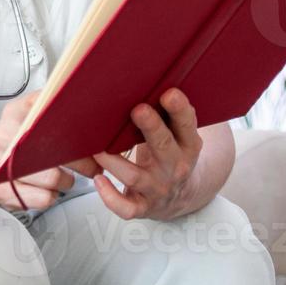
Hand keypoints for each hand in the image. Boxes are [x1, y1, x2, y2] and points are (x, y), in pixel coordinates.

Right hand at [0, 90, 84, 210]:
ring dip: (68, 181)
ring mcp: (1, 169)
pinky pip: (43, 199)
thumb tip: (74, 89)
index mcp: (12, 117)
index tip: (92, 140)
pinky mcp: (4, 194)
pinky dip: (53, 195)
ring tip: (69, 176)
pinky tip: (51, 188)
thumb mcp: (26, 109)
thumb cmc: (15, 137)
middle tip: (93, 165)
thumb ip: (48, 98)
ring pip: (52, 181)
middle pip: (53, 156)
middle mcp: (3, 142)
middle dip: (81, 163)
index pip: (50, 124)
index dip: (74, 135)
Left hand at [91, 88, 203, 221]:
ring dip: (115, 162)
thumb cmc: (171, 152)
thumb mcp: (179, 134)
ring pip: (135, 177)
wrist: (180, 196)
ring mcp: (158, 189)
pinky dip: (110, 197)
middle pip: (164, 148)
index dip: (180, 110)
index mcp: (188, 145)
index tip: (169, 93)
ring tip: (97, 147)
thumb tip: (151, 76)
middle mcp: (175, 168)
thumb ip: (170, 113)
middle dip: (151, 128)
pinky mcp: (143, 207)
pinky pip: (126, 208)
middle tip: (138, 109)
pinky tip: (97, 180)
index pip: (187, 126)